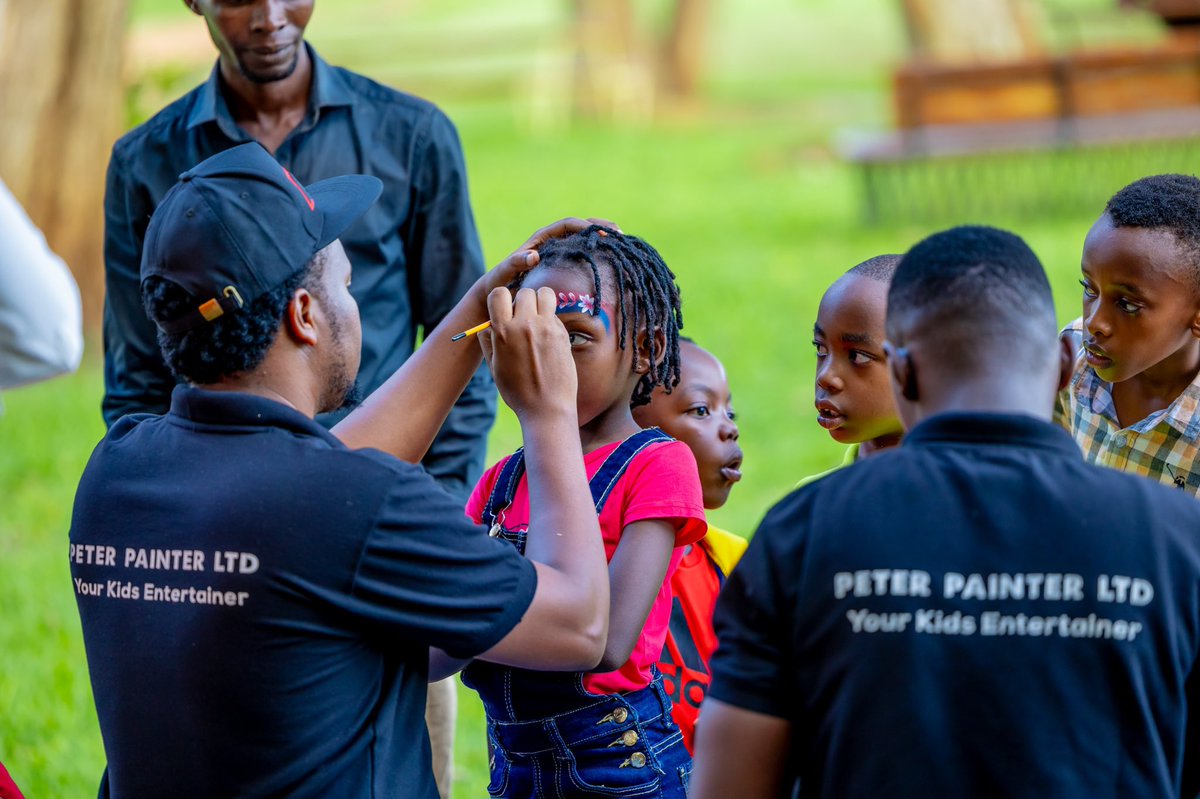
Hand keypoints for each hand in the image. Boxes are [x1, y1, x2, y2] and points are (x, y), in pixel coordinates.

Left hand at [479, 217, 620, 296]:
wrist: (495, 293)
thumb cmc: (498, 283)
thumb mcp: (504, 272)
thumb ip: (515, 263)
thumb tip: (533, 256)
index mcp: (541, 239)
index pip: (567, 225)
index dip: (584, 226)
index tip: (600, 233)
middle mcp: (551, 242)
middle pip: (580, 227)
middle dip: (599, 226)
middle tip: (618, 233)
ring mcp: (557, 252)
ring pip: (583, 239)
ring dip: (601, 238)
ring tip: (621, 243)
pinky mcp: (562, 264)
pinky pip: (582, 254)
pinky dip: (597, 253)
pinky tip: (611, 260)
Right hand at [479, 286, 577, 420]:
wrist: (546, 408)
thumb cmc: (517, 391)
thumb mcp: (494, 367)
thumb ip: (488, 342)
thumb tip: (485, 326)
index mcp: (503, 331)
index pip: (499, 293)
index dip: (501, 299)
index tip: (504, 310)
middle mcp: (525, 325)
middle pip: (524, 292)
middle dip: (522, 301)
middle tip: (523, 317)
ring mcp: (546, 328)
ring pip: (545, 294)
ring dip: (540, 301)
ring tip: (538, 317)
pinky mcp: (562, 334)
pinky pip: (555, 314)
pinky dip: (551, 319)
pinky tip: (548, 336)